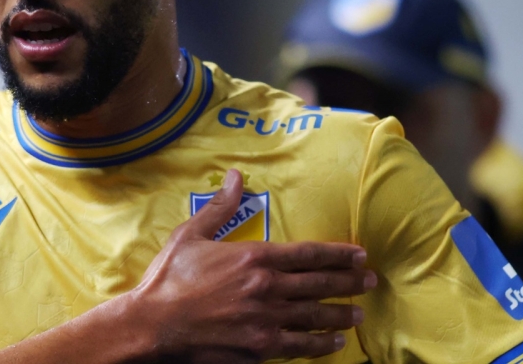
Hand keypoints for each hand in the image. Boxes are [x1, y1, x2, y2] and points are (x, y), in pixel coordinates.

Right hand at [129, 169, 376, 362]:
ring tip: (358, 313)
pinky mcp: (259, 348)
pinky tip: (334, 342)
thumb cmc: (169, 279)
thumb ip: (220, 208)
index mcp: (254, 256)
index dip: (339, 254)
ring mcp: (266, 320)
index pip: (309, 254)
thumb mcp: (191, 234)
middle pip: (319, 284)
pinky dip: (321, 344)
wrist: (152, 325)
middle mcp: (267, 288)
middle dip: (349, 282)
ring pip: (314, 316)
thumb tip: (235, 176)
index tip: (360, 255)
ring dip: (340, 313)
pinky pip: (300, 346)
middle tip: (370, 282)